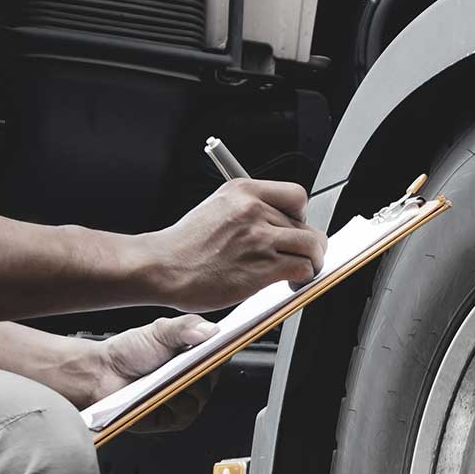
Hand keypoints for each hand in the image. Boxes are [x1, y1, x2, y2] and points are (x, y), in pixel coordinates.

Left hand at [91, 315, 221, 431]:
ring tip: (166, 375)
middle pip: (214, 375)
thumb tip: (211, 331)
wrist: (103, 373)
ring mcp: (188, 399)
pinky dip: (174, 400)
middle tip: (186, 357)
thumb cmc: (130, 353)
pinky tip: (160, 391)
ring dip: (185, 384)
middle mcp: (196, 379)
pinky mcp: (177, 418)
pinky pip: (186, 411)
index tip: (220, 343)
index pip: (222, 353)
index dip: (224, 349)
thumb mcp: (160, 330)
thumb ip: (186, 326)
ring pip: (202, 394)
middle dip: (201, 366)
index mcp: (198, 356)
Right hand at [138, 180, 327, 312]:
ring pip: (311, 247)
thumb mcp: (216, 208)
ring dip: (312, 262)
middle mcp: (254, 210)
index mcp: (243, 191)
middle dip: (308, 245)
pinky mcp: (263, 266)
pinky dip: (304, 278)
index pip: (296, 196)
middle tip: (302, 257)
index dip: (302, 216)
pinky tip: (292, 283)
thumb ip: (248, 210)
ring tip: (301, 272)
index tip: (296, 229)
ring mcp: (259, 238)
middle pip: (306, 225)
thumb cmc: (185, 246)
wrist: (162, 266)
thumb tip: (276, 223)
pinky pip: (303, 268)